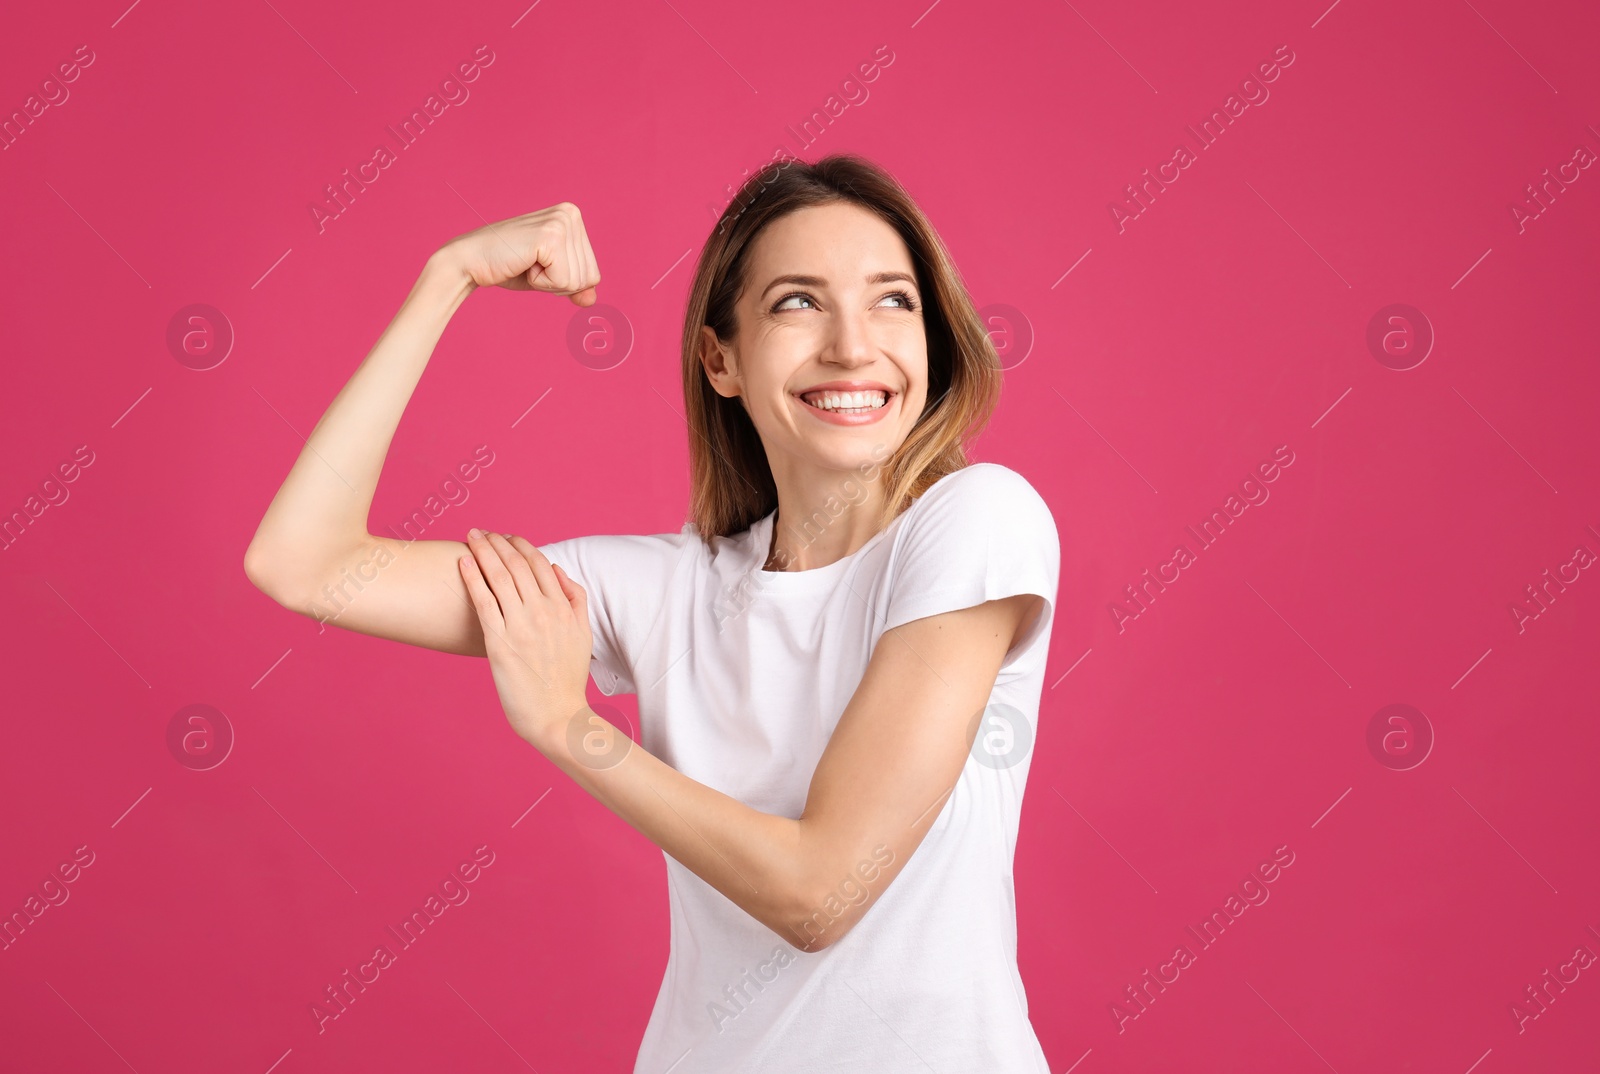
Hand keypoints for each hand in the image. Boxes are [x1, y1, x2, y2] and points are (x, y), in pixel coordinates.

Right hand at [436, 202, 600, 304]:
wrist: (471, 261)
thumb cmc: (509, 266)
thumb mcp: (549, 277)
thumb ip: (574, 286)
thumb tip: (592, 300)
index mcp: (573, 217)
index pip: (593, 272)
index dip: (565, 281)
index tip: (538, 263)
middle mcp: (571, 214)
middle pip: (589, 277)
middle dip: (558, 282)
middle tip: (530, 263)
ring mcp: (561, 223)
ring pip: (577, 281)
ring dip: (548, 282)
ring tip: (526, 262)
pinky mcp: (551, 237)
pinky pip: (563, 281)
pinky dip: (541, 283)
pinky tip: (524, 262)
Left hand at [458, 530, 592, 743]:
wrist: (557, 716)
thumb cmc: (568, 680)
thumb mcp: (584, 635)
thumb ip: (575, 600)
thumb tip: (558, 571)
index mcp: (563, 609)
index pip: (540, 564)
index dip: (521, 546)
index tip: (507, 538)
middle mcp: (543, 612)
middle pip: (517, 565)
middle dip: (497, 543)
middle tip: (481, 532)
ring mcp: (521, 626)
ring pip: (500, 577)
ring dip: (483, 552)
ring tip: (471, 538)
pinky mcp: (500, 642)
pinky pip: (484, 601)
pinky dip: (473, 577)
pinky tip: (463, 563)